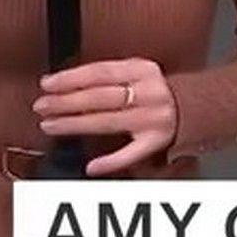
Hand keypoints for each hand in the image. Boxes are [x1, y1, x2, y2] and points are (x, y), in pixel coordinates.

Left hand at [33, 58, 177, 176]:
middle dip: (65, 102)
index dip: (70, 78)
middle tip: (41, 106)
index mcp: (141, 70)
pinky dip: (110, 162)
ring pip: (107, 122)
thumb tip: (65, 82)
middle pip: (99, 97)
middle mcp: (148, 93)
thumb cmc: (154, 88)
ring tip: (50, 125)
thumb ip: (107, 75)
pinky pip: (131, 154)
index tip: (47, 84)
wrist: (196, 105)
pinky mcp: (158, 142)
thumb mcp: (135, 71)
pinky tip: (91, 167)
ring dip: (75, 125)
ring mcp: (152, 119)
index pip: (98, 72)